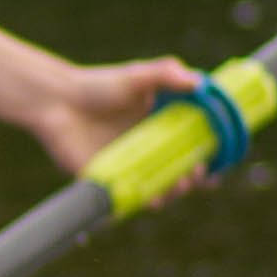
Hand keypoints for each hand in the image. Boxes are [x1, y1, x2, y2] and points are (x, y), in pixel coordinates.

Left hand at [29, 56, 206, 191]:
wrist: (55, 100)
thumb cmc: (97, 86)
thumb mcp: (137, 76)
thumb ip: (167, 74)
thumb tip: (199, 83)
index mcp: (162, 129)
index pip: (194, 148)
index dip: (210, 156)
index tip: (221, 160)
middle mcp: (148, 151)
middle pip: (180, 172)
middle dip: (195, 178)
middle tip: (199, 172)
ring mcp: (128, 168)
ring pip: (159, 188)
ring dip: (174, 192)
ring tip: (180, 184)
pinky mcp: (107, 181)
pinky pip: (129, 199)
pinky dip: (144, 202)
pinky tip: (155, 199)